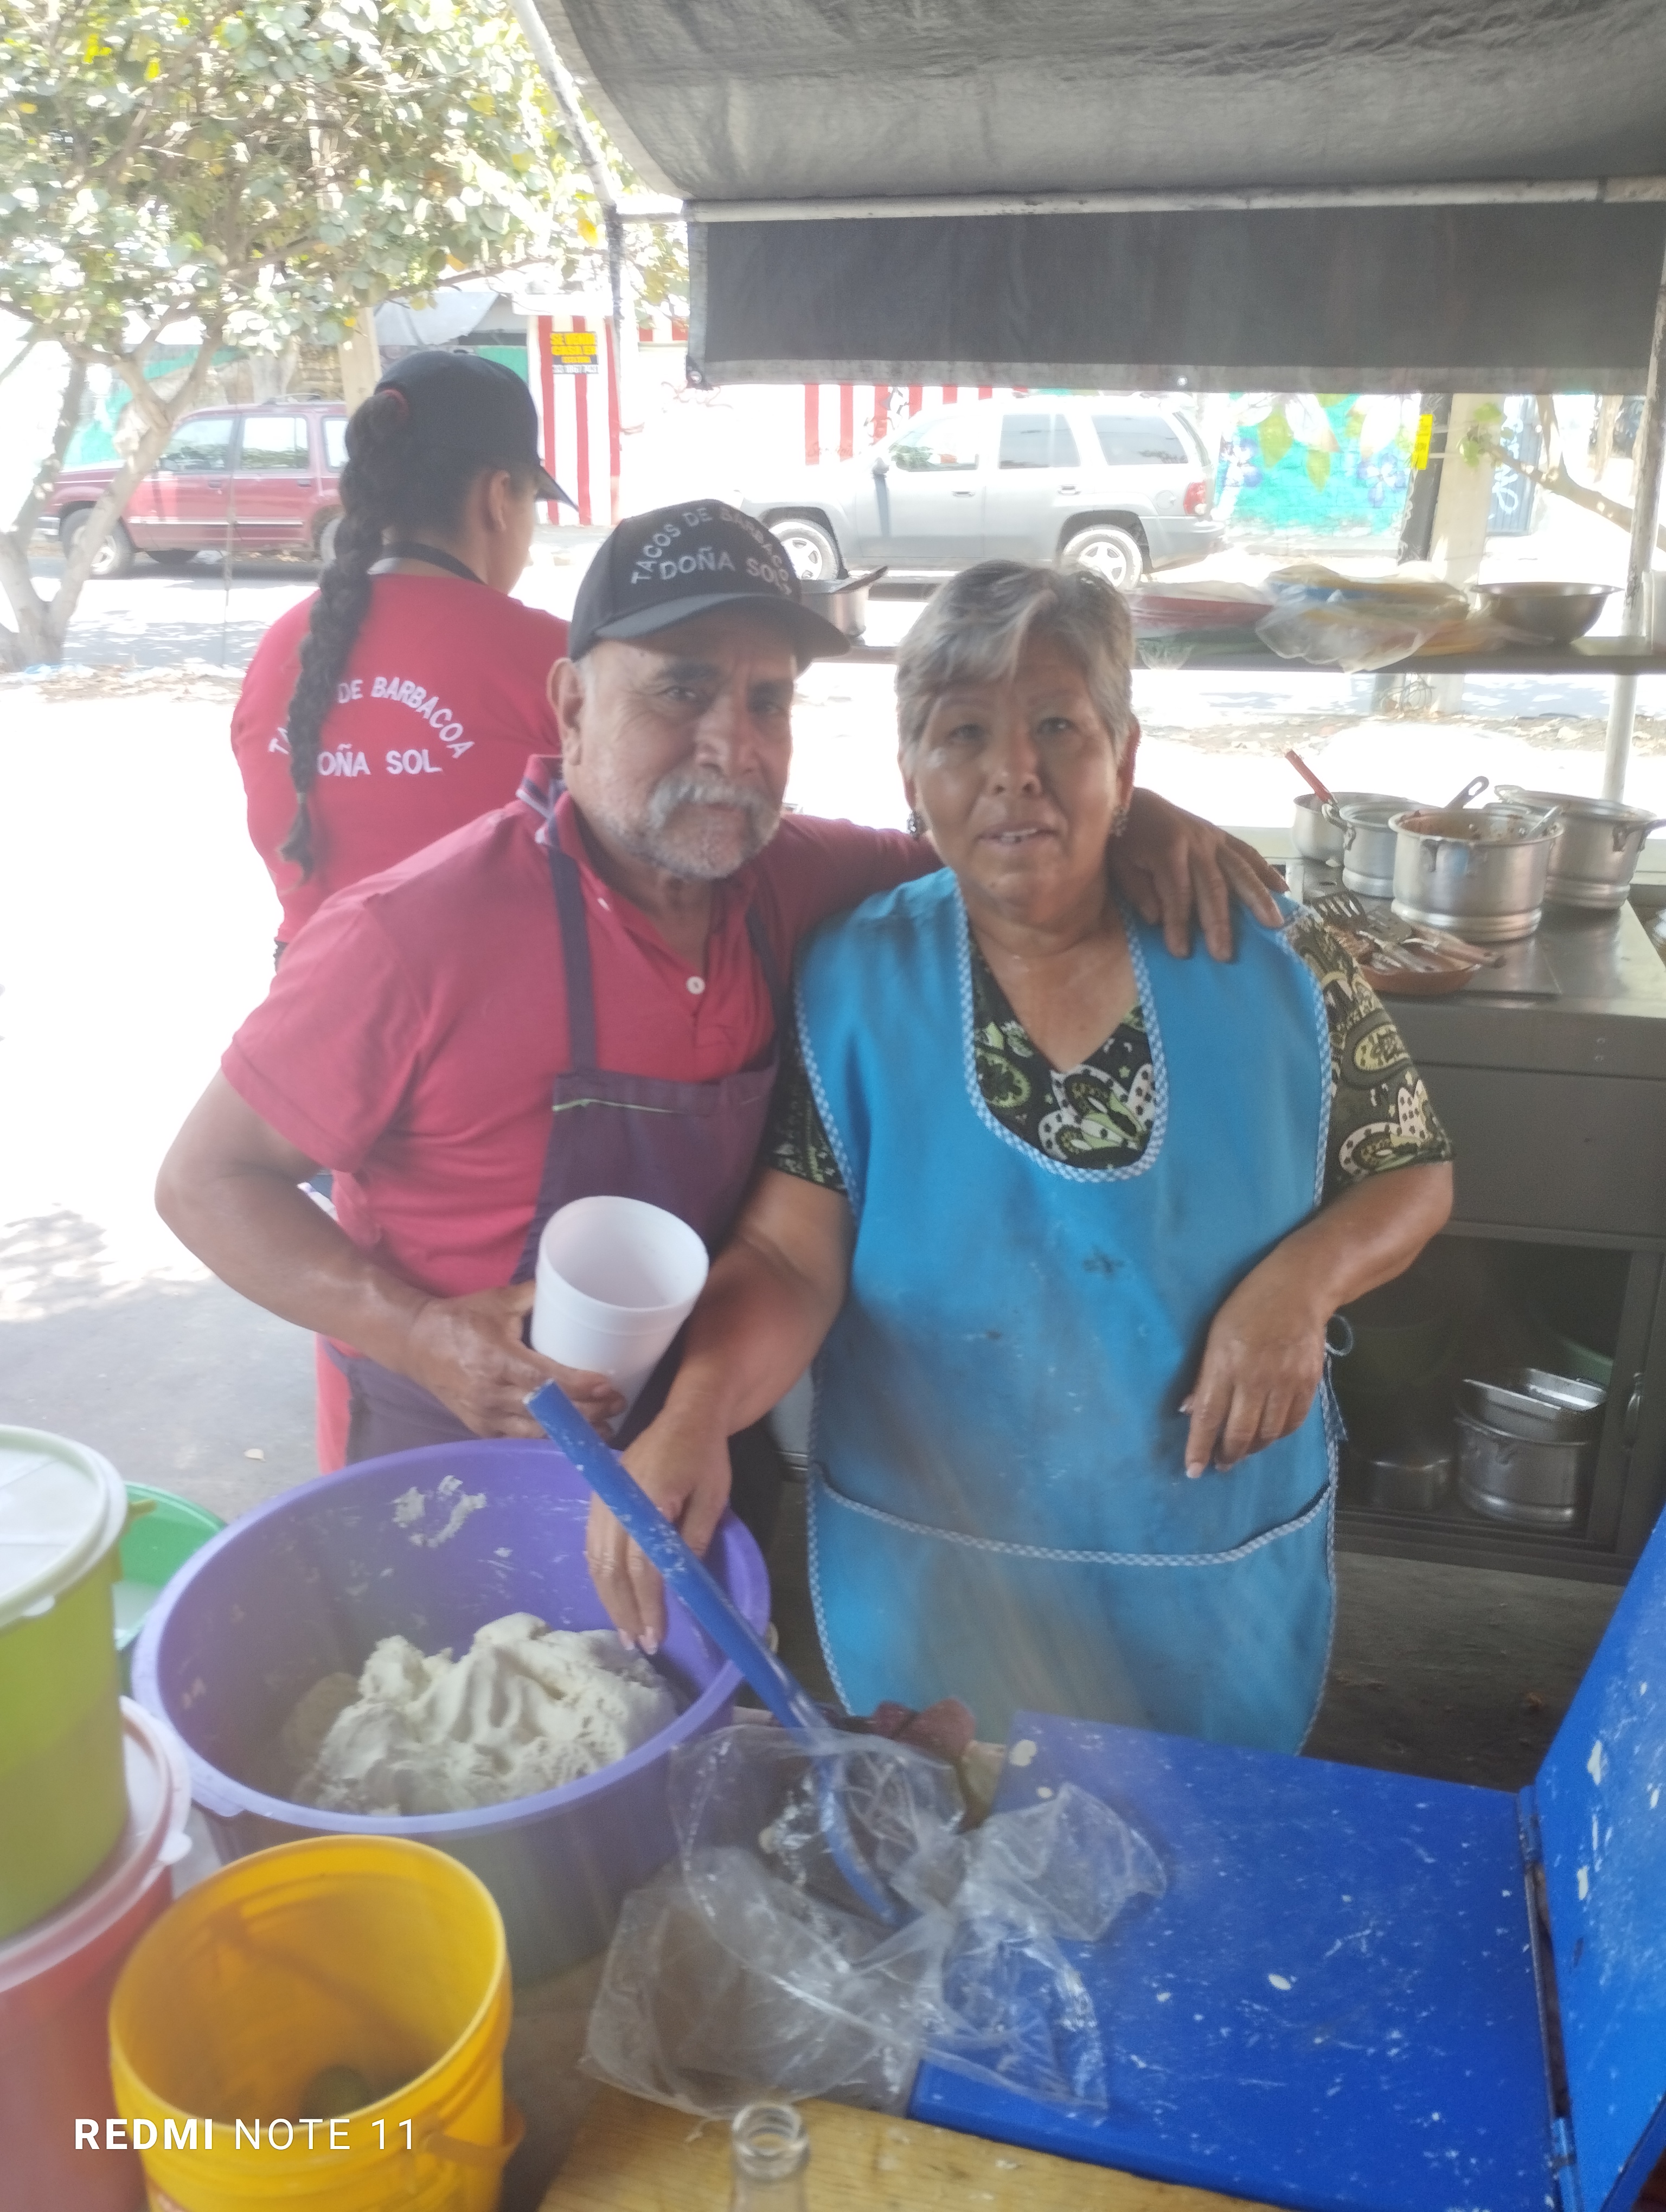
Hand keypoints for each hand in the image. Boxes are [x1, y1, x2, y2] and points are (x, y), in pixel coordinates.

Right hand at [401, 1280, 623, 1440]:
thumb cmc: (460, 1319)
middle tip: (617, 1407)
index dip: (579, 1387)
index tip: (608, 1387)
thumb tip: (575, 1288)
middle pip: (546, 1412)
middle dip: (585, 1413)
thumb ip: (537, 1295)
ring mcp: (484, 1415)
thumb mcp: (497, 1301)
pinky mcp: (480, 1427)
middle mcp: (490, 1392)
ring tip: (604, 1428)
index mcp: (496, 1359)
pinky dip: (546, 1440)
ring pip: (535, 1433)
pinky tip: (570, 1438)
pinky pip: (518, 1439)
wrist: (416, 1344)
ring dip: (570, 1432)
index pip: (544, 1381)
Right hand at [585, 1410, 732, 1651]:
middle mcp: (616, 1500)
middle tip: (639, 1643)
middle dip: (624, 1610)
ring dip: (609, 1599)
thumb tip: (683, 1585)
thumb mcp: (713, 1497)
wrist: (686, 1415)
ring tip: (625, 1630)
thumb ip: (695, 1538)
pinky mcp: (598, 1500)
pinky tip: (613, 1597)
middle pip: (611, 1568)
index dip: (648, 1604)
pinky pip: (592, 1546)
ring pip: (596, 1561)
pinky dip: (601, 1576)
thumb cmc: (705, 1455)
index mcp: (648, 1497)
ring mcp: (602, 1500)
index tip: (656, 1635)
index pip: (642, 1564)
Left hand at [1113, 789, 1283, 960]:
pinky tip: (1282, 890)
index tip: (1181, 952)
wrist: (1130, 799)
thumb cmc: (1122, 838)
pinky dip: (1266, 872)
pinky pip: (1247, 854)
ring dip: (1258, 898)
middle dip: (1219, 922)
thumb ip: (1138, 890)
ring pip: (1240, 870)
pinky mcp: (1220, 836)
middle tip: (1224, 955)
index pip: (1178, 893)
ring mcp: (1212, 838)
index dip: (1179, 924)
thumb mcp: (1118, 863)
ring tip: (1273, 924)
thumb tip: (1158, 920)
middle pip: (1213, 886)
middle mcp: (1195, 842)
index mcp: (1167, 849)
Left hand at [1181, 1256, 1327, 1476]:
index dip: (1199, 1446)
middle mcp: (1255, 1378)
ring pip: (1267, 1433)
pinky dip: (1278, 1435)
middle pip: (1239, 1432)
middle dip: (1227, 1455)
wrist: (1300, 1288)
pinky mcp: (1308, 1384)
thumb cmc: (1248, 1305)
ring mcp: (1285, 1383)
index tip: (1192, 1470)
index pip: (1208, 1416)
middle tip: (1219, 1466)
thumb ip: (1205, 1375)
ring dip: (1252, 1449)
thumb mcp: (1215, 1333)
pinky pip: (1292, 1422)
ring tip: (1241, 1453)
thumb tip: (1189, 1410)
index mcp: (1225, 1363)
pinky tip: (1268, 1436)